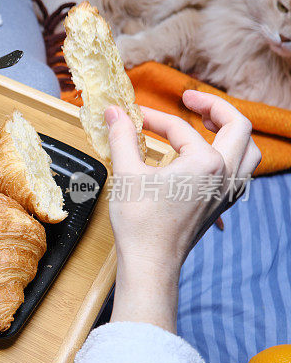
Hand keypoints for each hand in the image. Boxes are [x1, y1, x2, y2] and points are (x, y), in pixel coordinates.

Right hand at [106, 90, 260, 331]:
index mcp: (206, 163)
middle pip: (237, 126)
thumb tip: (114, 111)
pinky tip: (209, 158)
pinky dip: (231, 156)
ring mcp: (228, 192)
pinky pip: (241, 173)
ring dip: (232, 132)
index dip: (152, 117)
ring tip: (208, 123)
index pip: (179, 128)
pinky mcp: (222, 205)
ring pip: (248, 151)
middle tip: (190, 99)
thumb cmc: (140, 222)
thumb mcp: (127, 173)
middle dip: (214, 107)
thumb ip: (122, 136)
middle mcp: (226, 174)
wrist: (150, 263)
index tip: (131, 115)